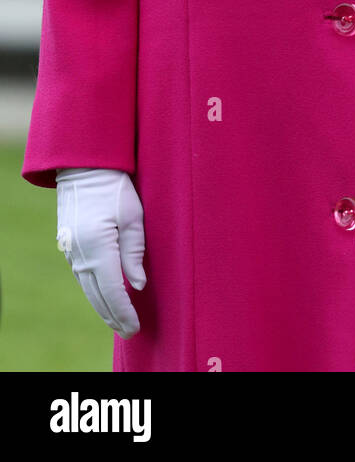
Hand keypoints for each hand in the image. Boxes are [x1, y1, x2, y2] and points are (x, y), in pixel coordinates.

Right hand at [56, 168, 145, 337]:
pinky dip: (94, 291)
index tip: (136, 326)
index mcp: (98, 248)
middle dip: (114, 316)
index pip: (113, 290)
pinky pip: (82, 277)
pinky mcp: (70, 247)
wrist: (84, 169)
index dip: (125, 311)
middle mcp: (81, 255)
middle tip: (130, 331)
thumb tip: (138, 285)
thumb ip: (134, 252)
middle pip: (98, 295)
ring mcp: (72, 252)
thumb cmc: (114, 187)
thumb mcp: (132, 216)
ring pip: (88, 288)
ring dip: (102, 307)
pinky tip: (104, 297)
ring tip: (118, 321)